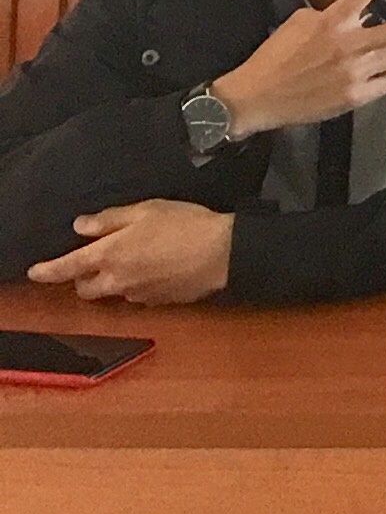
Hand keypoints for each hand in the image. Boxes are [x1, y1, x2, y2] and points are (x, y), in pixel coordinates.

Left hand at [28, 200, 235, 303]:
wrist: (223, 253)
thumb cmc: (184, 224)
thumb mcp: (146, 210)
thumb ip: (110, 219)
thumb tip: (80, 227)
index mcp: (109, 255)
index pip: (67, 268)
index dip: (47, 270)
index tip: (35, 272)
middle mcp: (116, 281)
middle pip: (85, 289)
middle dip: (83, 279)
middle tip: (97, 261)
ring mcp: (136, 295)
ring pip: (112, 293)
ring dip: (114, 281)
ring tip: (136, 262)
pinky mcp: (157, 302)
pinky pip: (137, 296)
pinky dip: (138, 285)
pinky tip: (158, 270)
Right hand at [209, 0, 385, 138]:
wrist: (255, 98)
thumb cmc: (276, 57)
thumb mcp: (299, 24)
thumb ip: (331, 15)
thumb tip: (358, 14)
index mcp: (331, 21)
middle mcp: (348, 44)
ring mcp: (355, 71)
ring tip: (370, 56)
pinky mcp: (356, 95)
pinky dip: (383, 76)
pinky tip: (363, 78)